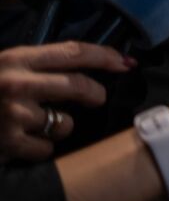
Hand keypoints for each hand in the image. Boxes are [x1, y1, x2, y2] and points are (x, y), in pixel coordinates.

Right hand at [0, 41, 132, 161]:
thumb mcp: (5, 67)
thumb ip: (38, 66)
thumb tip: (85, 68)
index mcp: (17, 58)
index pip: (73, 51)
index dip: (105, 56)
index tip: (126, 62)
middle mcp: (17, 83)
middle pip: (80, 86)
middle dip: (95, 94)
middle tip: (95, 98)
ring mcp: (13, 114)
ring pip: (65, 123)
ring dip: (58, 126)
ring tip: (33, 123)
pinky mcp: (9, 142)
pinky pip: (46, 148)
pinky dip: (39, 148)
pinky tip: (20, 141)